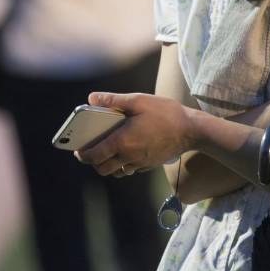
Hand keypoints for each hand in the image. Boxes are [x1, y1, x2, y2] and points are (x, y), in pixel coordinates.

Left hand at [75, 92, 194, 177]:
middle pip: (102, 168)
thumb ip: (113, 100)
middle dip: (93, 162)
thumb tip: (92, 98)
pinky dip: (123, 164)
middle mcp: (129, 156)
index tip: (78, 149)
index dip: (83, 154)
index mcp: (123, 141)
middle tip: (91, 150)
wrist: (192, 130)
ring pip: (116, 172)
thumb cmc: (166, 113)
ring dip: (108, 164)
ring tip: (107, 150)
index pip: (94, 155)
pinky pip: (129, 169)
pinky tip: (126, 150)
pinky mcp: (148, 164)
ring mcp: (140, 163)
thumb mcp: (139, 101)